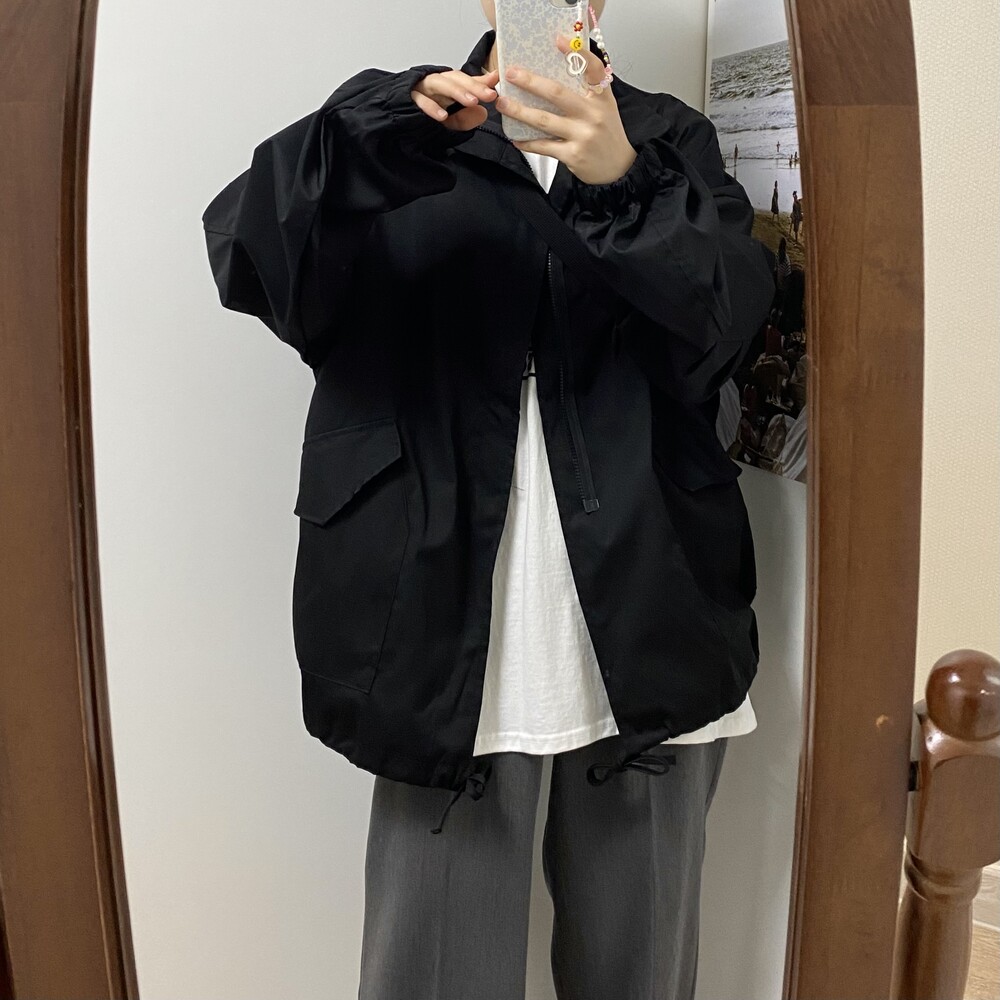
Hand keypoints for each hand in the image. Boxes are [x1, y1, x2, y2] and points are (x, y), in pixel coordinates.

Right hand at [411, 68, 499, 130]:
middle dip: (474, 86)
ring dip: (457, 92)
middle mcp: (436, 84)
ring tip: (472, 101)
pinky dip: (431, 107)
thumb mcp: (449, 121)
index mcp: (447, 86)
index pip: (466, 80)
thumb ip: (465, 118)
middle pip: (456, 79)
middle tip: (489, 95)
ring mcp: (422, 89)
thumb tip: (483, 113)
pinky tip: (442, 116)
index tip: (497, 80)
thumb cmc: (423, 116)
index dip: (481, 80)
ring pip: (440, 84)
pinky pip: (420, 100)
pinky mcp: (408, 98)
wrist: (395, 116)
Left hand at [497, 34, 636, 185]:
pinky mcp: (573, 155)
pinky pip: (544, 146)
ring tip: (503, 104)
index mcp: (602, 98)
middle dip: (530, 82)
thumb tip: (565, 68)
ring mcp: (582, 135)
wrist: (619, 168)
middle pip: (557, 93)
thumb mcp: (605, 108)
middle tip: (511, 74)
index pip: (593, 69)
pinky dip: (528, 142)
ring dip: (520, 111)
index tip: (558, 40)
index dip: (577, 53)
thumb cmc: (608, 135)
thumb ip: (588, 90)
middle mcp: (593, 115)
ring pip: (544, 120)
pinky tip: (516, 138)